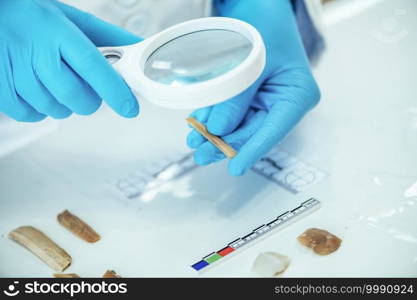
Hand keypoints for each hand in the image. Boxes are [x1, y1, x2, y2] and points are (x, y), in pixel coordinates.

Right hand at [0, 0, 140, 121]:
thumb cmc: (29, 17)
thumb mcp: (68, 17)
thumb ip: (105, 35)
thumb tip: (137, 46)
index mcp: (57, 31)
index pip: (93, 66)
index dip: (114, 90)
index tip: (129, 107)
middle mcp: (36, 53)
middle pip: (78, 97)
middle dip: (89, 98)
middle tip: (83, 85)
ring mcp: (16, 74)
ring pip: (57, 110)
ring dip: (64, 102)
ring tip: (52, 79)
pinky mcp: (2, 92)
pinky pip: (33, 115)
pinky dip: (40, 108)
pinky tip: (36, 87)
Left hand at [187, 0, 320, 175]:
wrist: (259, 6)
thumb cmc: (265, 24)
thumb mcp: (252, 57)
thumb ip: (237, 95)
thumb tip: (219, 129)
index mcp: (296, 94)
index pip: (275, 130)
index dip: (253, 150)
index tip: (235, 167)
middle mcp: (282, 102)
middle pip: (253, 131)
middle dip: (226, 143)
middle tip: (201, 153)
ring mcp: (264, 101)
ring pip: (239, 126)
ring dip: (216, 134)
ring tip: (195, 142)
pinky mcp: (248, 98)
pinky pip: (230, 114)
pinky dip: (213, 119)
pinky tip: (198, 125)